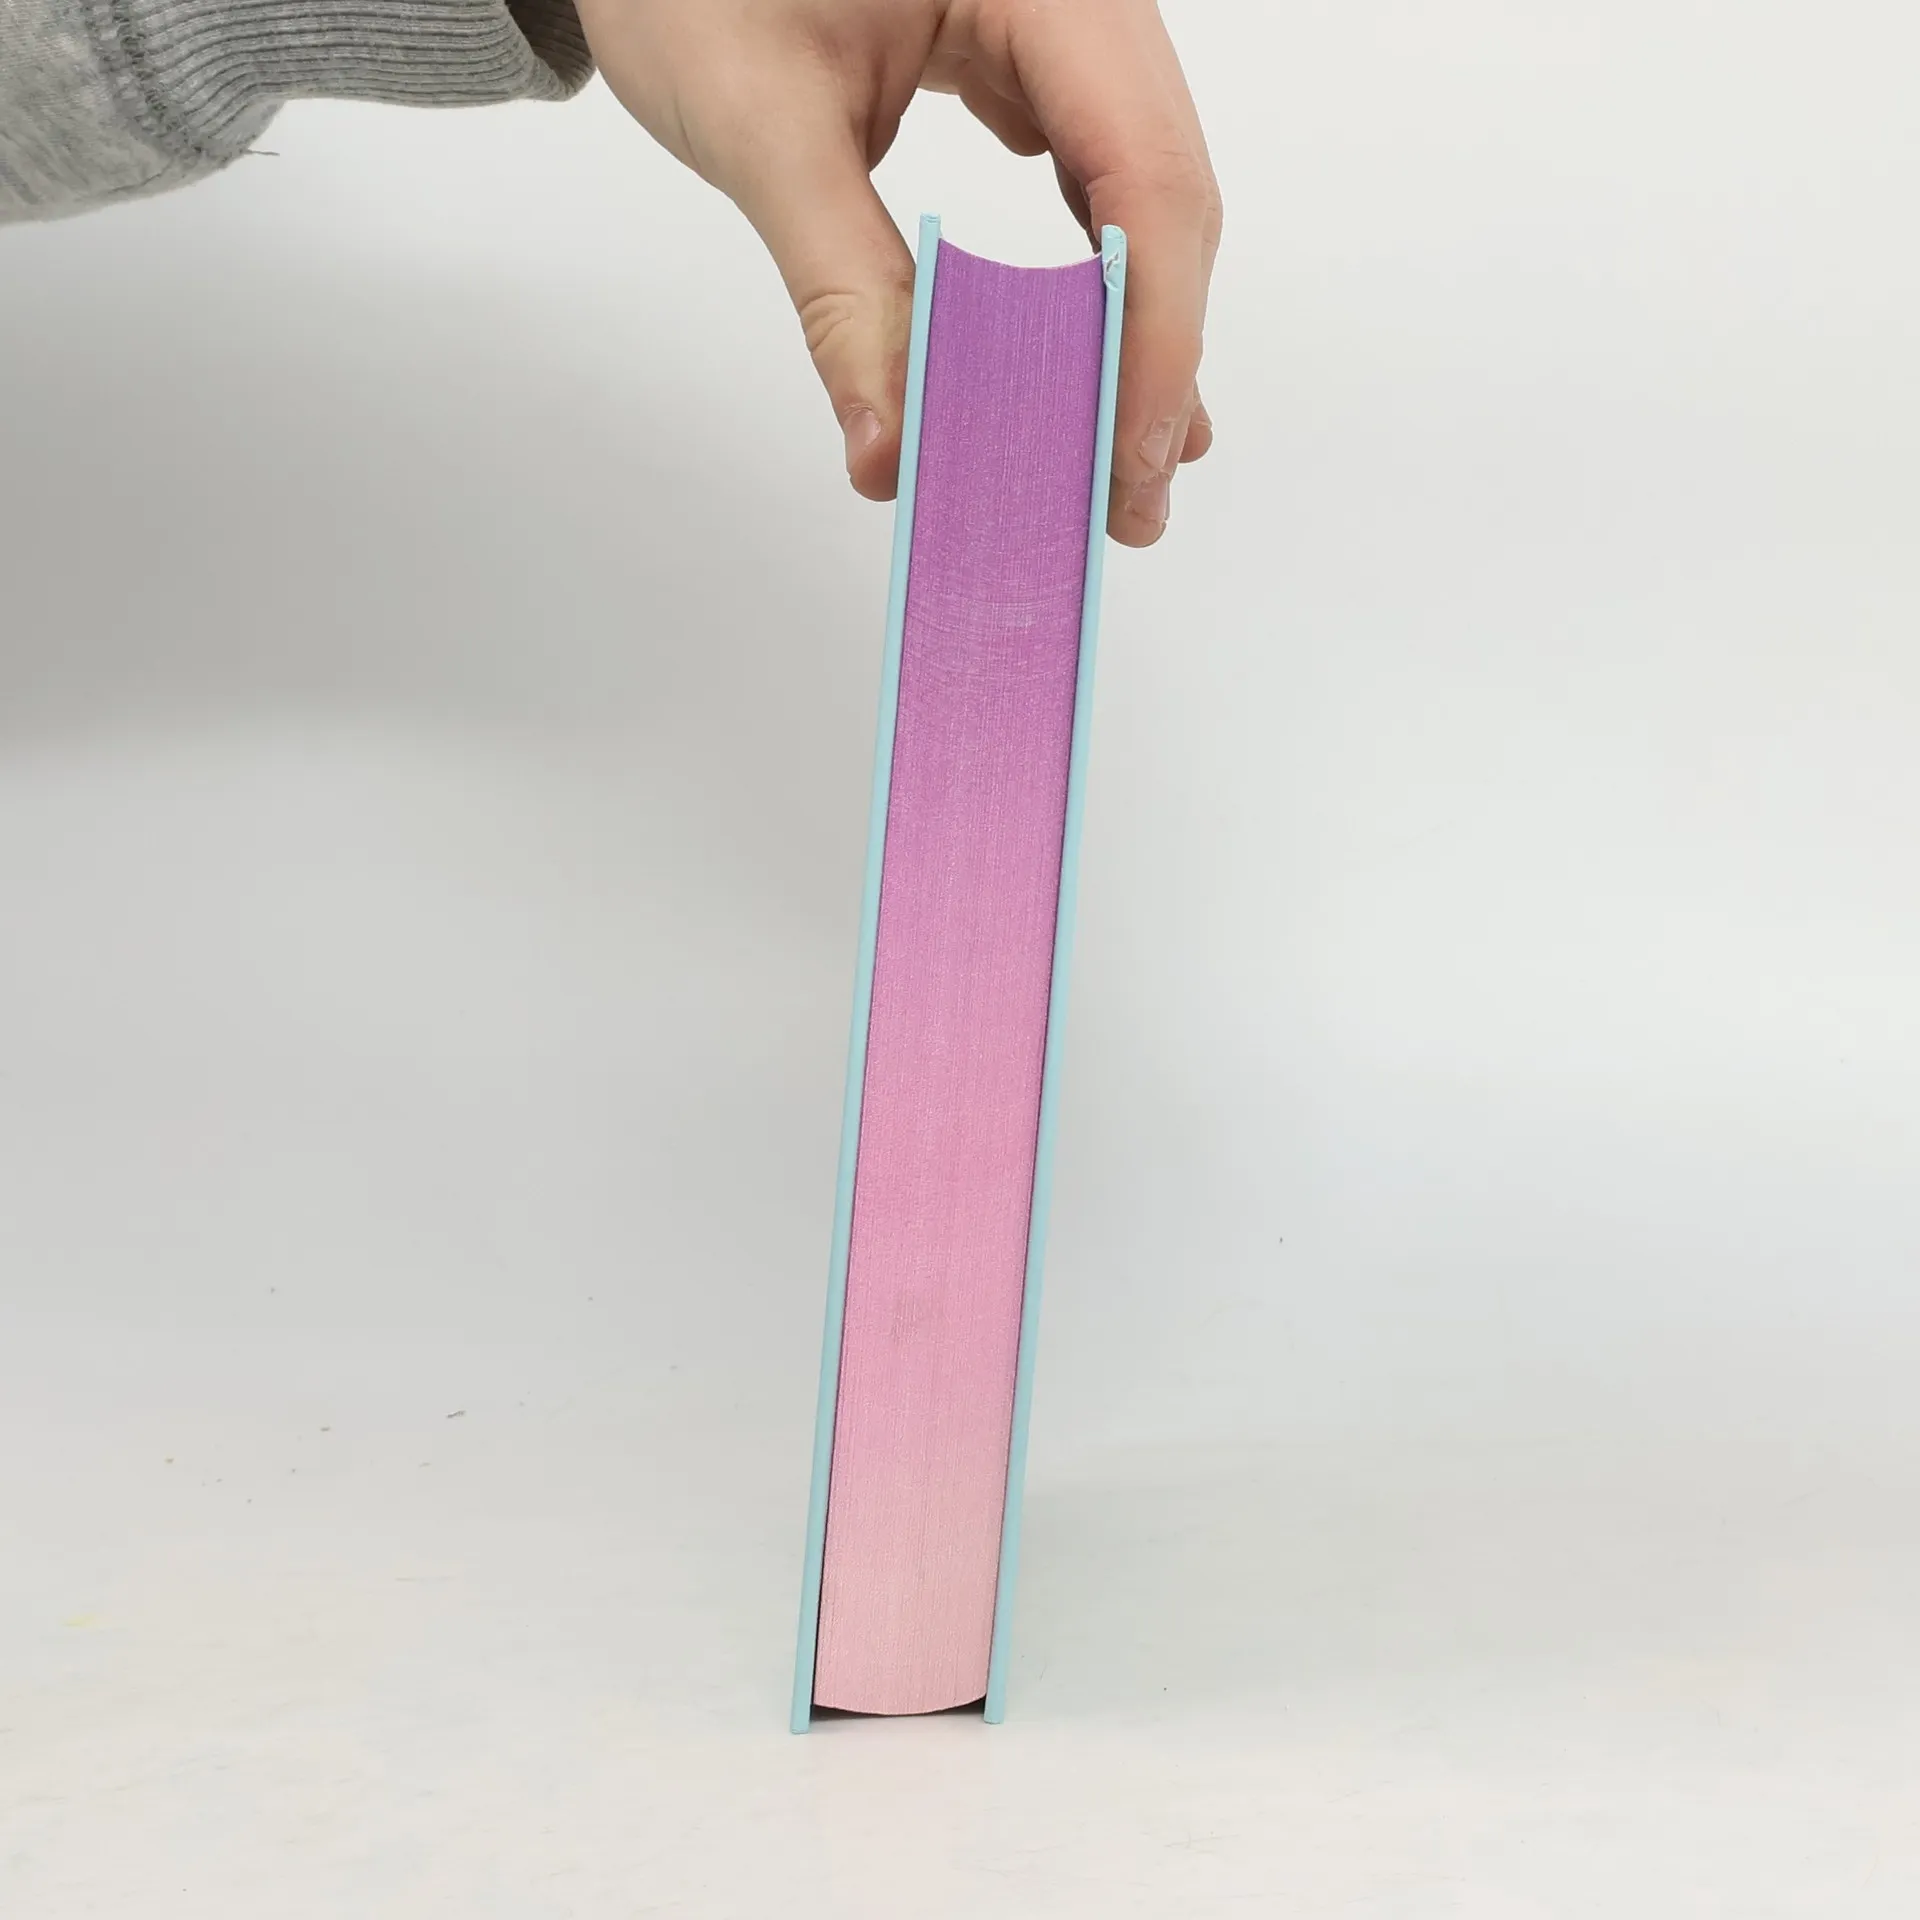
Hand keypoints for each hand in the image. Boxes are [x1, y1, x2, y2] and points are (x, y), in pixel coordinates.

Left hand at [575, 0, 1220, 545]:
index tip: (1131, 457)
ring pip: (1139, 194)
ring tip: (1115, 458)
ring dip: (1130, 332)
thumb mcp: (764, 128)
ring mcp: (1066, 24)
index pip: (1141, 169)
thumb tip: (893, 450)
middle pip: (1162, 191)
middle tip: (1130, 498)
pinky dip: (1084, 283)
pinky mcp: (1033, 60)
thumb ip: (841, 293)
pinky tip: (1081, 365)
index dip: (1152, 330)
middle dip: (1150, 355)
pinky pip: (1089, 181)